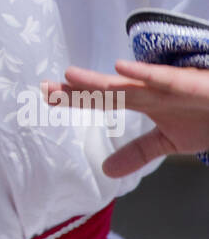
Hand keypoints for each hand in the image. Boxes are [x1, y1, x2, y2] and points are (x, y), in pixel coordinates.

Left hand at [41, 61, 208, 177]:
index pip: (101, 100)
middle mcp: (148, 90)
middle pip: (106, 89)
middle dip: (77, 89)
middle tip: (45, 88)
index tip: (46, 96)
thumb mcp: (167, 142)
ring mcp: (165, 85)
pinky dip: (142, 72)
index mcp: (142, 102)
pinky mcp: (186, 83)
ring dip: (99, 80)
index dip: (75, 98)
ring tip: (71, 76)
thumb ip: (137, 152)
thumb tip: (105, 171)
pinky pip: (162, 78)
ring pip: (127, 82)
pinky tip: (121, 67)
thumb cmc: (204, 118)